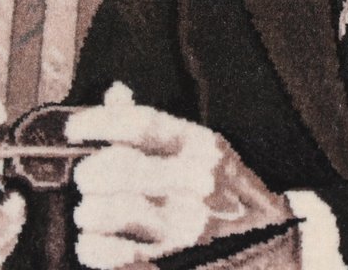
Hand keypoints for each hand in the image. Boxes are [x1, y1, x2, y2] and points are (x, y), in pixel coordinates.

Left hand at [65, 83, 296, 268]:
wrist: (272, 246)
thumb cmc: (228, 192)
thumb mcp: (204, 150)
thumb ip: (157, 128)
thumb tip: (115, 94)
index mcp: (201, 146)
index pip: (141, 125)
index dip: (99, 123)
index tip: (74, 129)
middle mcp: (194, 182)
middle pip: (117, 167)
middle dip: (90, 173)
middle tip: (86, 178)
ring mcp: (184, 225)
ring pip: (109, 211)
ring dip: (89, 212)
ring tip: (90, 213)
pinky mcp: (172, 260)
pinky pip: (112, 254)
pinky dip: (93, 248)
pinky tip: (94, 242)